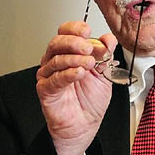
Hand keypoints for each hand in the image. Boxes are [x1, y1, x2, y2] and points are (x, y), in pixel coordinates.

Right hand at [36, 21, 115, 154]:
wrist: (84, 125)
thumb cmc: (89, 102)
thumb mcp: (105, 74)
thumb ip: (106, 55)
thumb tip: (109, 38)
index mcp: (69, 53)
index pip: (65, 32)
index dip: (75, 28)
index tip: (88, 30)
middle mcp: (56, 61)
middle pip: (57, 42)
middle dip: (74, 42)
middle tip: (89, 48)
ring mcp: (48, 75)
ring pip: (56, 59)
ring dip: (75, 59)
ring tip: (90, 63)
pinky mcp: (45, 89)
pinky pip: (55, 78)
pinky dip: (68, 74)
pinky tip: (79, 73)